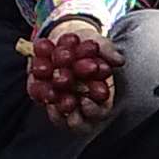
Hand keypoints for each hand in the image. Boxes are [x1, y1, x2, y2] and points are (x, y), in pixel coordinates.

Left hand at [21, 18, 122, 132]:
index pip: (101, 111)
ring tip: (52, 101)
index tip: (85, 100)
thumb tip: (118, 60)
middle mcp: (82, 103)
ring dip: (57, 114)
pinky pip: (42, 101)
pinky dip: (40, 96)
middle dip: (75, 120)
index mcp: (99, 93)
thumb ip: (108, 50)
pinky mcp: (44, 95)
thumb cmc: (84, 43)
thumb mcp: (97, 42)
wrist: (63, 36)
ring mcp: (63, 102)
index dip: (94, 110)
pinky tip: (40, 90)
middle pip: (81, 123)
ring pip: (61, 119)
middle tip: (67, 107)